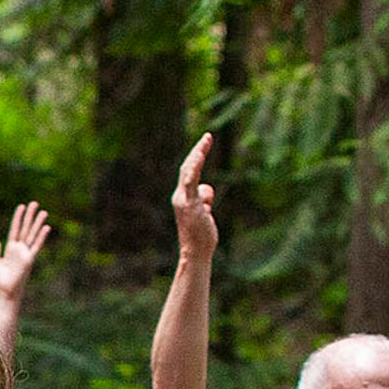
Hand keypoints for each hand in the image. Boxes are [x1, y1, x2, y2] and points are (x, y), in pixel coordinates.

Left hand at [0, 200, 48, 304]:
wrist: (4, 293)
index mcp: (10, 249)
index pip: (15, 229)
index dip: (18, 218)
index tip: (21, 206)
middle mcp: (19, 249)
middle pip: (25, 229)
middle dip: (30, 216)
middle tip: (35, 203)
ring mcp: (25, 254)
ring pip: (32, 235)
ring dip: (37, 223)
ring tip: (43, 211)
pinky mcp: (29, 260)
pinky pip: (36, 246)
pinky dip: (41, 237)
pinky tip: (46, 227)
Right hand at [170, 133, 218, 262]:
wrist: (196, 252)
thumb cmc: (200, 235)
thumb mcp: (204, 213)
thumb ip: (204, 200)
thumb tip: (207, 190)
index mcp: (182, 198)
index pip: (189, 172)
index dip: (196, 157)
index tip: (205, 143)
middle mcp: (180, 196)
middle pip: (187, 167)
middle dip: (198, 151)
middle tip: (208, 136)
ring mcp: (184, 200)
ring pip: (189, 171)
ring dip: (197, 155)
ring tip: (206, 141)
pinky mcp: (190, 203)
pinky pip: (191, 181)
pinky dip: (195, 167)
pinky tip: (200, 155)